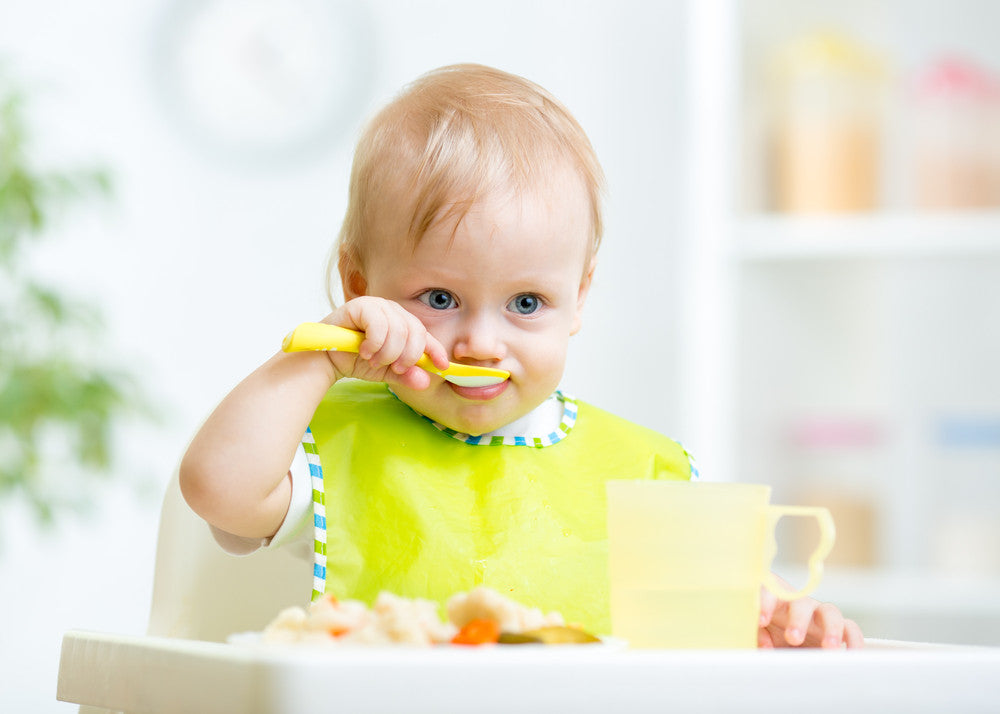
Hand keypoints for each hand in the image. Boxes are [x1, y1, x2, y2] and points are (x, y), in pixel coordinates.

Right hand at [321, 297, 449, 389]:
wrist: (326, 358)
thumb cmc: (356, 360)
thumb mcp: (386, 371)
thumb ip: (406, 375)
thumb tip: (425, 381)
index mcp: (403, 323)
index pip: (426, 335)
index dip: (436, 350)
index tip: (442, 366)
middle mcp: (393, 311)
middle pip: (416, 333)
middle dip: (407, 356)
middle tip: (394, 368)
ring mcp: (378, 305)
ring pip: (399, 331)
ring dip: (387, 353)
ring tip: (373, 360)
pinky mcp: (360, 305)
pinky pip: (379, 326)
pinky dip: (374, 344)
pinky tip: (364, 351)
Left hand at [758, 585, 863, 648]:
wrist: (788, 649)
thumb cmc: (769, 636)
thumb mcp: (760, 635)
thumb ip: (758, 636)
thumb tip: (765, 646)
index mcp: (776, 601)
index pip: (770, 591)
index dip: (765, 603)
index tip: (761, 621)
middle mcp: (799, 604)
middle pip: (801, 603)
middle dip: (798, 620)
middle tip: (793, 638)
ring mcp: (820, 615)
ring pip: (831, 612)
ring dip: (831, 629)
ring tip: (829, 648)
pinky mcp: (839, 629)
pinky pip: (851, 629)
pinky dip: (854, 640)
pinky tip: (851, 655)